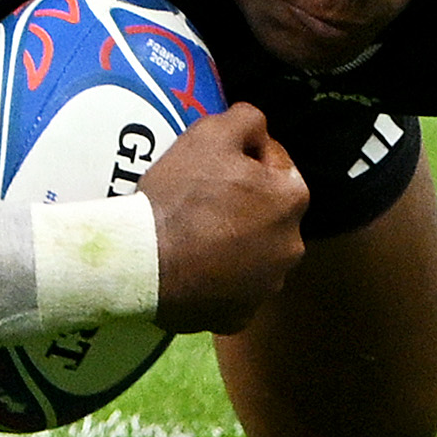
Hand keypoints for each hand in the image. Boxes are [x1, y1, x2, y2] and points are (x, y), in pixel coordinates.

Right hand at [139, 103, 310, 333]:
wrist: (145, 262)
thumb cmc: (182, 195)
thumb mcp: (211, 133)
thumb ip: (247, 119)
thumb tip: (259, 130)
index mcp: (292, 199)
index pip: (276, 164)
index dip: (245, 157)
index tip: (215, 164)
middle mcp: (292, 247)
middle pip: (267, 213)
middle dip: (245, 203)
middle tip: (203, 199)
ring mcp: (267, 287)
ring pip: (253, 253)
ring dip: (234, 242)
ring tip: (195, 235)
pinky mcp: (241, 317)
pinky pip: (233, 289)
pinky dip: (219, 279)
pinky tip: (193, 267)